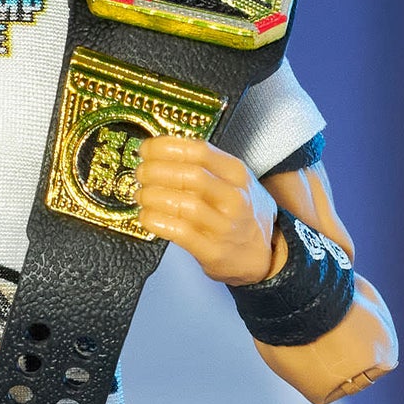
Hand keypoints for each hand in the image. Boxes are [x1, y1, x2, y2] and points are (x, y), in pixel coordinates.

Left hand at [135, 135, 284, 284]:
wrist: (263, 255)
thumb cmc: (242, 214)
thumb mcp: (234, 182)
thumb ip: (203, 166)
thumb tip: (159, 153)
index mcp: (237, 173)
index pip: (199, 151)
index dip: (166, 147)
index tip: (146, 149)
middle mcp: (234, 197)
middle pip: (189, 175)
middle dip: (156, 171)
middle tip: (141, 173)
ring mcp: (225, 225)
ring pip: (183, 204)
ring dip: (153, 197)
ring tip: (141, 195)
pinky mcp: (213, 250)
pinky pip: (180, 233)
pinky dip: (157, 222)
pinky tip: (146, 216)